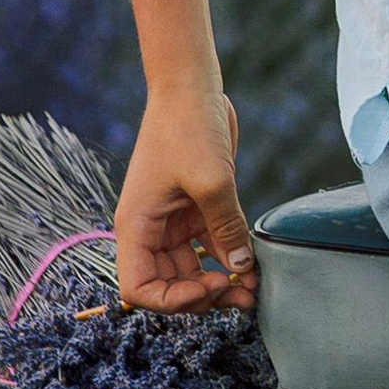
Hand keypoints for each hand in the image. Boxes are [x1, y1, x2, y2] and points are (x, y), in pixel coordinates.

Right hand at [116, 89, 254, 310]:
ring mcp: (172, 220)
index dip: (171, 300)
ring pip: (190, 268)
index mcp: (136, 227)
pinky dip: (227, 256)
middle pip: (167, 284)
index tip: (209, 288)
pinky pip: (208, 243)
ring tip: (252, 290)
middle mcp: (150, 229)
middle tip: (241, 298)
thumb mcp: (211, 179)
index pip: (138, 287)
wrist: (193, 88)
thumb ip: (226, 226)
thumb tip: (240, 269)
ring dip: (218, 281)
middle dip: (202, 296)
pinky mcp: (195, 207)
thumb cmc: (189, 128)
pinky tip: (251, 265)